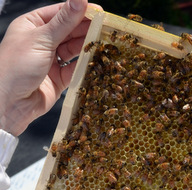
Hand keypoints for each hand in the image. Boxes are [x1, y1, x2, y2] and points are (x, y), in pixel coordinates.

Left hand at [0, 0, 99, 135]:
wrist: (9, 103)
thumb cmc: (15, 67)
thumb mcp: (41, 39)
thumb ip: (64, 21)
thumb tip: (80, 0)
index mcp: (33, 25)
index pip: (61, 13)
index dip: (80, 12)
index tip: (100, 13)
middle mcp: (42, 40)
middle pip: (71, 31)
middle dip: (88, 30)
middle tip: (107, 29)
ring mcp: (51, 59)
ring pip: (76, 49)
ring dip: (89, 47)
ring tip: (106, 44)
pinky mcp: (60, 78)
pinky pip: (77, 68)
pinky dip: (87, 65)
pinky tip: (98, 61)